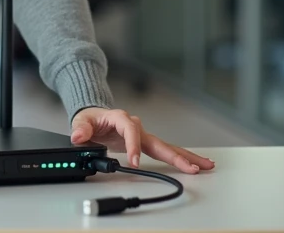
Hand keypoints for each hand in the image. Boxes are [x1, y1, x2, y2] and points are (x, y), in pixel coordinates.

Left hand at [71, 107, 214, 173]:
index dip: (133, 146)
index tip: (134, 162)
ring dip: (185, 157)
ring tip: (205, 166)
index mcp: (121, 119)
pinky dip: (178, 158)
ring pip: (166, 146)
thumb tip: (78, 136)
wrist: (94, 116)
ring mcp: (143, 135)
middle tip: (191, 167)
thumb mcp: (81, 121)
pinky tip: (194, 165)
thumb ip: (80, 129)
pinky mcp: (145, 143)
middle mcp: (136, 126)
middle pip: (159, 141)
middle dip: (175, 155)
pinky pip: (163, 151)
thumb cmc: (90, 119)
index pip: (131, 131)